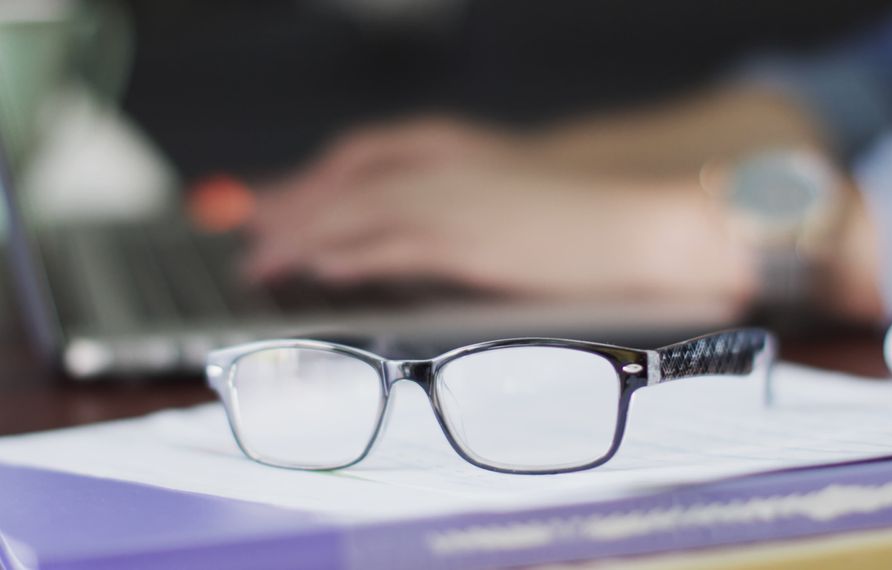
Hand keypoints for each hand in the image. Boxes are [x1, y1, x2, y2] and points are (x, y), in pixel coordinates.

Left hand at [245, 156, 755, 306]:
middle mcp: (446, 170)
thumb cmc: (582, 221)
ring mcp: (457, 203)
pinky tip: (320, 268)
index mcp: (456, 154)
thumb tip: (409, 237)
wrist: (639, 224)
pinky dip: (351, 255)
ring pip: (359, 213)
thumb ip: (459, 209)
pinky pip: (395, 246)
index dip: (311, 180)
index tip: (275, 204)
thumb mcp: (511, 202)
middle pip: (347, 183)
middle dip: (291, 210)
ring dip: (303, 238)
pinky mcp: (471, 241)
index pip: (362, 157)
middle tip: (249, 237)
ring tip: (261, 263)